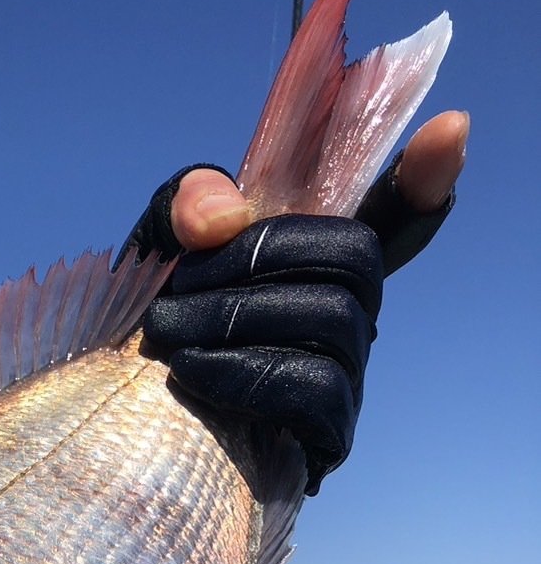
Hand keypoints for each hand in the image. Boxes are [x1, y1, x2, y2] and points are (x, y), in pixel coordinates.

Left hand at [126, 111, 467, 491]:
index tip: (448, 128)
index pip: (391, 216)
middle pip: (356, 254)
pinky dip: (244, 372)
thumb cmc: (149, 335)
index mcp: (313, 265)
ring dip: (234, 316)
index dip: (421, 177)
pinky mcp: (327, 436)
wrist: (114, 429)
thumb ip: (186, 206)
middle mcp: (345, 316)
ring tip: (167, 332)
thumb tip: (226, 217)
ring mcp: (344, 377)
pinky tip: (191, 372)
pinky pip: (315, 387)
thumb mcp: (156, 253)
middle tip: (178, 285)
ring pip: (333, 318)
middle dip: (260, 255)